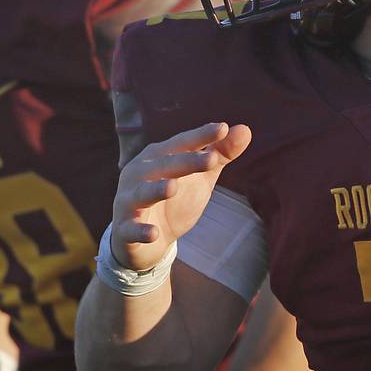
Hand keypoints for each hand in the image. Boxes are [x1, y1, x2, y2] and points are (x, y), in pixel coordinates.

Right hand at [112, 122, 250, 270]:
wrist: (145, 242)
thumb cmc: (174, 202)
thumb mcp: (200, 179)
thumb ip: (220, 155)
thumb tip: (245, 129)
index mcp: (159, 157)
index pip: (182, 144)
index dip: (201, 136)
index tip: (223, 128)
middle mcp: (140, 174)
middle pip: (165, 166)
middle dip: (186, 162)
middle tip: (211, 160)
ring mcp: (130, 201)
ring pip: (142, 193)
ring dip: (156, 190)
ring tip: (173, 187)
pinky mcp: (125, 230)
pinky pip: (131, 229)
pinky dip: (141, 231)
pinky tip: (153, 233)